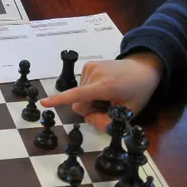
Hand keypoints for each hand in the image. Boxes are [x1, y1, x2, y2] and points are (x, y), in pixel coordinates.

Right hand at [39, 53, 163, 131]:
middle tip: (108, 106)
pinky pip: (81, 86)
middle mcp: (95, 74)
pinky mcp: (89, 65)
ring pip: (79, 94)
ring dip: (91, 99)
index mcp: (106, 86)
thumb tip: (87, 119)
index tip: (44, 103)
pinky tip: (104, 88)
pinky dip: (90, 91)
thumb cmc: (138, 91)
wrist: (143, 68)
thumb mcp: (129, 112)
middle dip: (89, 109)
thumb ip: (107, 121)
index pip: (78, 95)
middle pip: (79, 101)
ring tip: (109, 95)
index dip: (60, 100)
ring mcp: (90, 67)